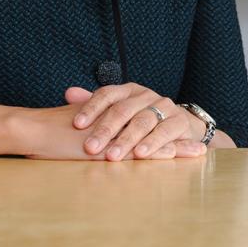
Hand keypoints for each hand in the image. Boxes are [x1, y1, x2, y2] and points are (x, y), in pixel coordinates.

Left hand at [64, 83, 206, 161]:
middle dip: (105, 130)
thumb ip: (94, 104)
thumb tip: (69, 93)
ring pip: (142, 122)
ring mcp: (164, 107)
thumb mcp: (117, 112)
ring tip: (113, 156)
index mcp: (128, 90)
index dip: (92, 108)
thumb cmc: (140, 120)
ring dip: (126, 140)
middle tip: (90, 148)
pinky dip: (152, 143)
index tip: (77, 124)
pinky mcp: (179, 121)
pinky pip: (164, 132)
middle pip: (123, 110)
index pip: (107, 94)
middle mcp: (145, 95)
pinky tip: (140, 154)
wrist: (179, 125)